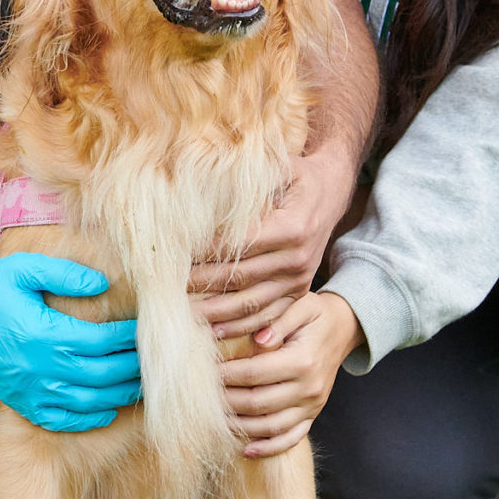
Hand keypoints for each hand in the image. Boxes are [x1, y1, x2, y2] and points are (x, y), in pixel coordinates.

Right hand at [0, 253, 140, 432]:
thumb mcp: (26, 269)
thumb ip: (66, 274)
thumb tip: (103, 284)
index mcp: (47, 333)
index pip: (103, 340)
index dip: (129, 337)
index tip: (147, 330)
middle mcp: (42, 366)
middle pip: (102, 374)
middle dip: (132, 368)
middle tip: (154, 361)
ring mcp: (32, 389)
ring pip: (88, 401)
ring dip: (118, 395)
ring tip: (140, 386)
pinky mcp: (22, 402)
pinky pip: (61, 419)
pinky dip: (87, 419)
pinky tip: (106, 410)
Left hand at [190, 149, 357, 340]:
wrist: (330, 194)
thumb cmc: (298, 177)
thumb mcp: (281, 166)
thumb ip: (249, 178)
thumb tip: (205, 183)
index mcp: (292, 227)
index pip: (238, 245)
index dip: (205, 252)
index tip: (176, 255)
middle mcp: (297, 258)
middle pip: (240, 277)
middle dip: (201, 283)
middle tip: (169, 287)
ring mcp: (299, 279)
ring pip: (252, 303)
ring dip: (216, 312)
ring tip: (186, 316)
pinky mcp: (298, 293)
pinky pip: (268, 316)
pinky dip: (241, 327)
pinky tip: (215, 332)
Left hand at [219, 290, 362, 457]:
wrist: (343, 329)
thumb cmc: (314, 314)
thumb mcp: (300, 306)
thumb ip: (278, 320)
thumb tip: (258, 340)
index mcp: (303, 360)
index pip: (254, 373)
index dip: (226, 374)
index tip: (205, 371)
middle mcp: (309, 387)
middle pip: (257, 403)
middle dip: (225, 401)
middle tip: (201, 396)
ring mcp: (312, 405)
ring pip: (270, 426)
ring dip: (239, 426)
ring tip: (215, 419)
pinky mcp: (312, 415)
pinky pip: (290, 439)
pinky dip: (267, 448)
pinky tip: (245, 449)